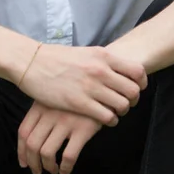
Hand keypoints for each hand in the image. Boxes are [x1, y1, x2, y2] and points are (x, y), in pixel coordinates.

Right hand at [18, 44, 146, 125]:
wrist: (32, 62)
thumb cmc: (58, 58)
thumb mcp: (85, 52)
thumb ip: (103, 61)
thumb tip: (119, 71)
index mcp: (103, 55)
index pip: (137, 71)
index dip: (141, 83)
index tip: (136, 88)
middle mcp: (100, 70)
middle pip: (133, 91)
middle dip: (132, 100)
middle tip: (125, 103)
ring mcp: (91, 87)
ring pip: (122, 105)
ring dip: (121, 111)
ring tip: (113, 111)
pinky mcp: (80, 103)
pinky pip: (107, 117)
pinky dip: (110, 120)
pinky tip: (104, 118)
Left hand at [18, 101, 100, 173]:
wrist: (102, 86)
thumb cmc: (76, 94)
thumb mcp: (55, 94)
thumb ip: (42, 109)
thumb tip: (30, 138)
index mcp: (41, 104)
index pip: (23, 131)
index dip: (21, 151)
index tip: (24, 162)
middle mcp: (50, 112)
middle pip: (33, 144)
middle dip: (33, 163)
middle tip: (37, 170)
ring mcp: (66, 120)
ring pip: (47, 153)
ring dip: (48, 167)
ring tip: (53, 169)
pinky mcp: (83, 129)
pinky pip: (68, 156)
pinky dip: (65, 168)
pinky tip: (66, 170)